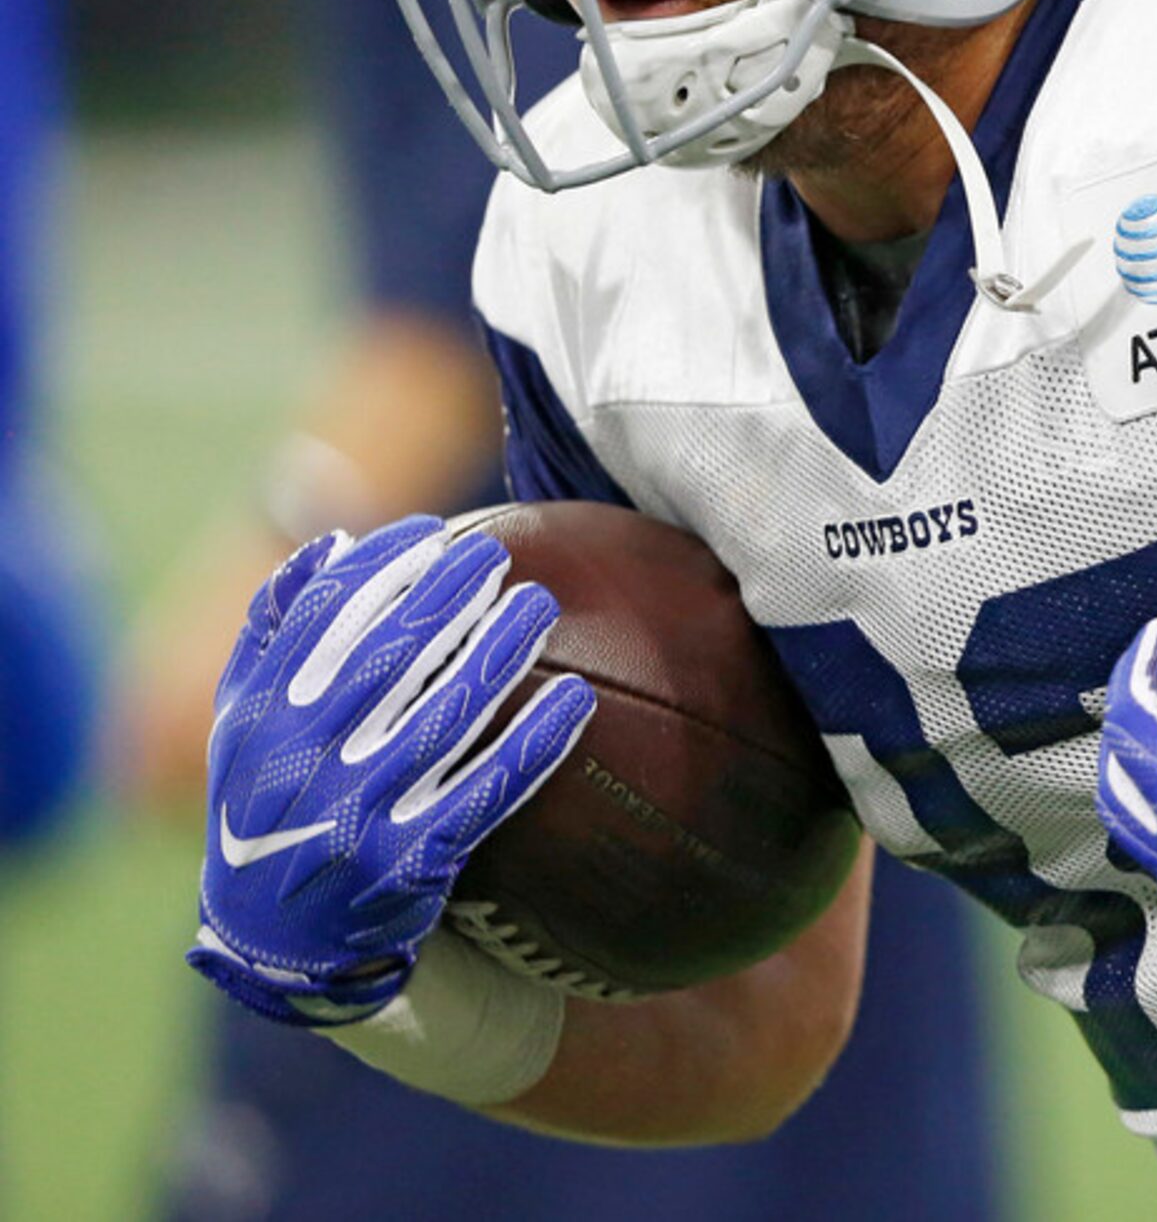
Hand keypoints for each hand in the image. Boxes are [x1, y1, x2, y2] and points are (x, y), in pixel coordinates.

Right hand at [187, 516, 593, 1026]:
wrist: (282, 952)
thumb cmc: (275, 810)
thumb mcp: (247, 732)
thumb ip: (273, 639)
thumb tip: (330, 542)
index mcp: (259, 723)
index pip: (315, 627)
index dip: (375, 572)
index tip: (429, 535)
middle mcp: (301, 767)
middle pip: (383, 660)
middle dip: (444, 597)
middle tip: (497, 556)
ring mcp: (355, 819)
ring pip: (439, 719)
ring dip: (497, 655)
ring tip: (542, 604)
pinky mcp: (408, 867)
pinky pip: (485, 793)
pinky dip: (534, 745)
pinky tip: (579, 701)